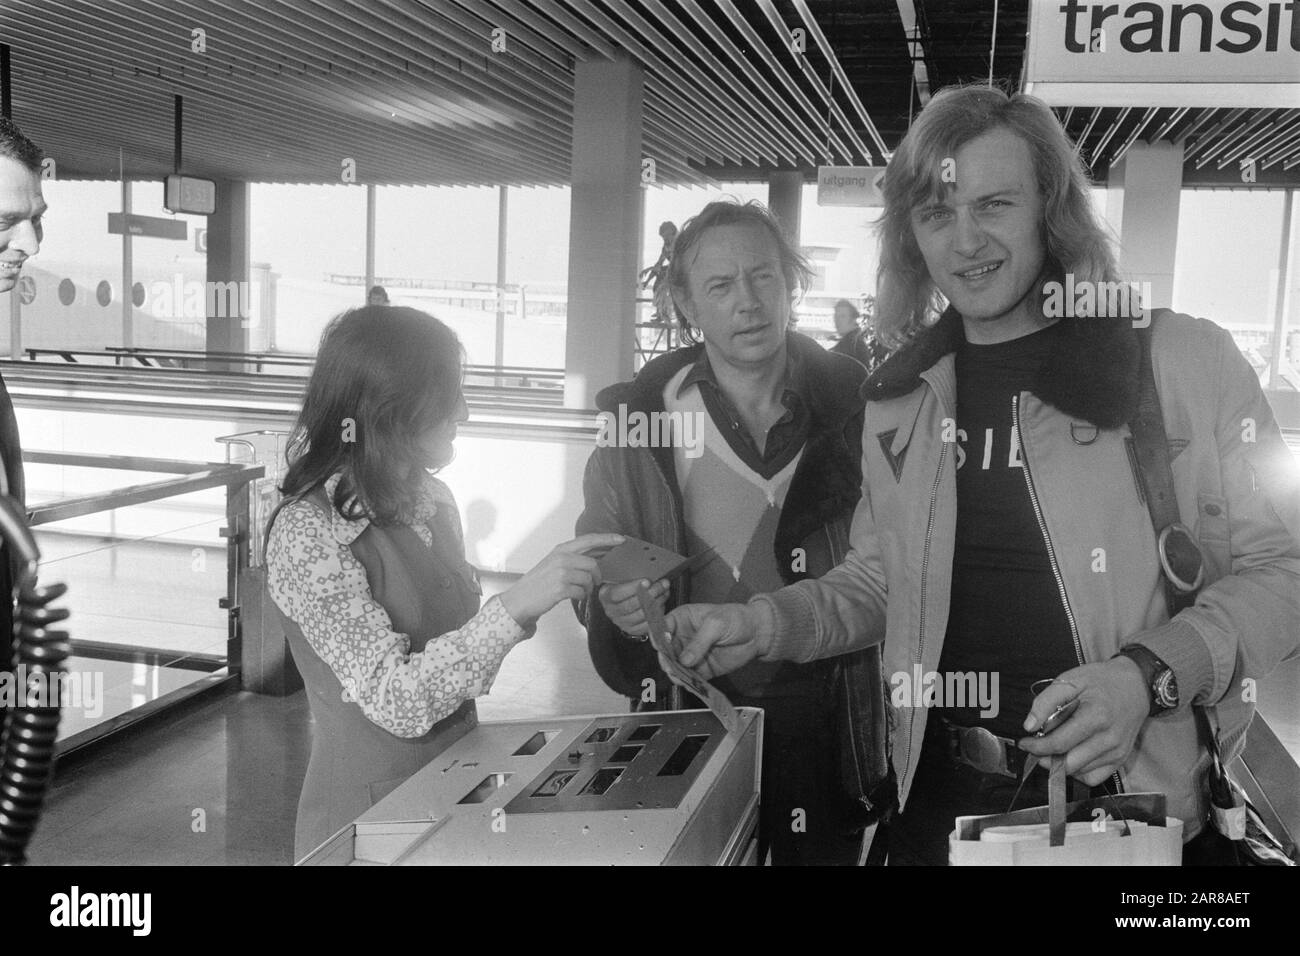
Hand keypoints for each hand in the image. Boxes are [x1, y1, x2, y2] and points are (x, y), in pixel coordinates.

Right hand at [500, 533, 623, 626]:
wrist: (520, 599)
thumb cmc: (539, 582)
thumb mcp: (554, 563)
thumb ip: (574, 558)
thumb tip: (599, 554)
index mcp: (561, 550)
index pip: (589, 540)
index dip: (607, 539)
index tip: (621, 539)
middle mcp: (561, 558)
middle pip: (593, 564)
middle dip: (598, 575)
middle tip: (595, 582)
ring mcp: (560, 574)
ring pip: (589, 579)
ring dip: (588, 588)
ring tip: (579, 591)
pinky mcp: (560, 589)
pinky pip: (582, 592)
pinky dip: (581, 596)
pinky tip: (574, 597)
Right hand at [598, 578, 669, 636]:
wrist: (623, 600)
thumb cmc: (625, 585)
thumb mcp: (622, 578)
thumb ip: (630, 575)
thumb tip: (648, 570)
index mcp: (605, 596)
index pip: (616, 594)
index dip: (632, 588)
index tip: (647, 581)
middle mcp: (611, 611)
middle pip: (630, 605)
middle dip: (650, 594)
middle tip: (662, 584)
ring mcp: (621, 622)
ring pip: (640, 615)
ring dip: (656, 602)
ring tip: (665, 592)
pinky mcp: (632, 630)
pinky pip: (646, 624)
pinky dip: (657, 614)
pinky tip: (662, 603)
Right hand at [665, 603, 767, 680]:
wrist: (757, 634)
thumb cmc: (737, 618)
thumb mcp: (717, 623)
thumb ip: (700, 641)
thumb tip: (685, 659)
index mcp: (682, 619)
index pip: (662, 627)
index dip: (659, 637)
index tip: (661, 647)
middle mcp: (682, 637)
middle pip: (665, 651)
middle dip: (666, 660)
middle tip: (671, 666)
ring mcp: (690, 654)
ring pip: (674, 666)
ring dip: (675, 673)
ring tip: (680, 677)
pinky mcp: (700, 669)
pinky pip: (689, 678)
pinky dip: (687, 682)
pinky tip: (690, 683)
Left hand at [1018, 657, 1150, 786]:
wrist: (1136, 685)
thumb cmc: (1101, 680)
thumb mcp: (1070, 680)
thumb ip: (1046, 701)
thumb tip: (1029, 726)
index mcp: (1096, 717)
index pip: (1059, 743)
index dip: (1036, 747)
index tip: (1024, 743)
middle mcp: (1109, 739)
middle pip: (1068, 763)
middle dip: (1046, 758)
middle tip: (1036, 746)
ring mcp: (1117, 752)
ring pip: (1079, 773)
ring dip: (1060, 765)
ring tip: (1054, 747)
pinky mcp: (1120, 760)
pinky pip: (1094, 778)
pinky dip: (1078, 772)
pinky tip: (1072, 755)